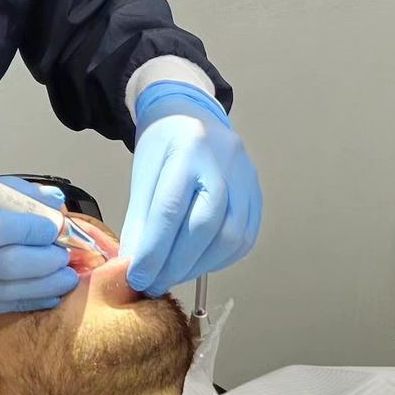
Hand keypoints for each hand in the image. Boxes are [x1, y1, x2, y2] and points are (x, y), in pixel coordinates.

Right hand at [0, 176, 78, 323]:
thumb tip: (50, 202)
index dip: (34, 230)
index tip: (55, 226)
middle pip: (5, 265)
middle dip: (46, 262)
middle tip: (68, 255)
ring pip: (3, 292)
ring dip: (42, 286)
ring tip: (65, 276)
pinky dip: (22, 302)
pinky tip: (43, 295)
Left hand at [120, 82, 261, 294]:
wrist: (192, 112)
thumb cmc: (164, 142)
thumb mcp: (144, 173)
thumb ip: (140, 220)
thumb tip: (136, 267)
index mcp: (189, 149)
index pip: (171, 210)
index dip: (153, 251)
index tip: (137, 277)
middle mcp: (225, 161)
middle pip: (205, 226)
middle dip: (176, 264)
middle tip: (153, 283)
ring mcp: (247, 177)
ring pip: (230, 237)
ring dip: (198, 266)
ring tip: (173, 274)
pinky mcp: (257, 194)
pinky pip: (244, 238)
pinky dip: (219, 258)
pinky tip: (197, 262)